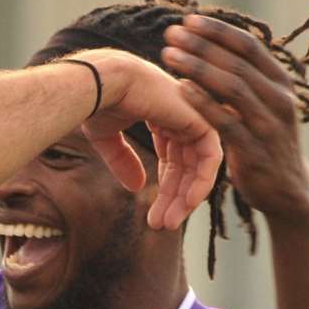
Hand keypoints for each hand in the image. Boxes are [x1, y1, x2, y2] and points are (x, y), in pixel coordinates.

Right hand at [75, 48, 223, 230]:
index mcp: (161, 114)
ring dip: (185, 198)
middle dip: (174, 198)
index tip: (153, 214)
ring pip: (198, 166)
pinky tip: (185, 204)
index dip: (164, 187)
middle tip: (162, 225)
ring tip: (169, 223)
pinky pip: (210, 159)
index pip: (172, 157)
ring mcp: (193, 116)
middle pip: (186, 166)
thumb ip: (123, 161)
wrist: (102, 83)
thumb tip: (136, 188)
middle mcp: (181, 115)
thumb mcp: (107, 138)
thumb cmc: (97, 102)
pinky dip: (201, 183)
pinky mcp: (201, 120)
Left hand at [161, 15, 308, 217]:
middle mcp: (280, 99)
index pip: (249, 46)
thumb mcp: (262, 105)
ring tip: (169, 55)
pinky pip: (227, 122)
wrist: (288, 190)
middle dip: (203, 45)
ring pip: (233, 87)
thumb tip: (211, 48)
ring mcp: (270, 125)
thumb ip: (244, 80)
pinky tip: (180, 90)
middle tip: (171, 33)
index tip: (188, 19)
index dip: (218, 31)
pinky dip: (203, 103)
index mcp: (280, 83)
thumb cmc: (265, 141)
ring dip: (199, 68)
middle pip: (238, 62)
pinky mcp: (255, 151)